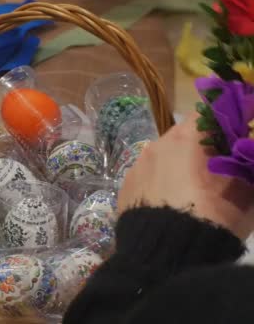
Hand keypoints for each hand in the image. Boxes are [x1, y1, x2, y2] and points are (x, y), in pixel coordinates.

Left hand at [118, 113, 253, 239]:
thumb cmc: (212, 217)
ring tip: (195, 187)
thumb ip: (247, 165)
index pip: (209, 112)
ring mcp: (137, 167)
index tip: (243, 128)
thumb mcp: (246, 191)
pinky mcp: (125, 189)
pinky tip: (172, 201)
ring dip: (181, 164)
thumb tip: (244, 157)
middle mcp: (156, 146)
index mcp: (186, 138)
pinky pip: (149, 177)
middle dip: (204, 144)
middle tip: (221, 162)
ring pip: (164, 157)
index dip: (228, 118)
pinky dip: (162, 182)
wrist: (165, 256)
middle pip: (185, 135)